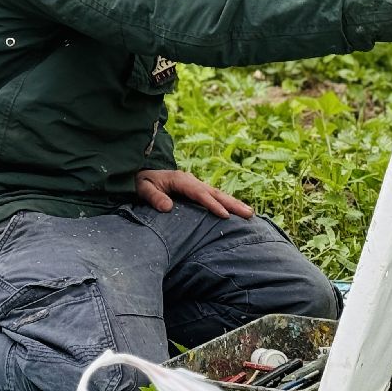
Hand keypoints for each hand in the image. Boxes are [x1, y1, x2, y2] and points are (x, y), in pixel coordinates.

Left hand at [136, 169, 253, 218]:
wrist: (141, 175)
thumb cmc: (141, 182)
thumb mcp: (142, 188)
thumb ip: (153, 196)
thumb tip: (167, 207)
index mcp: (180, 179)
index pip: (199, 193)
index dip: (212, 204)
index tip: (225, 215)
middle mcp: (191, 180)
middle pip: (214, 192)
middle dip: (232, 203)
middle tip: (249, 214)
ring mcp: (195, 185)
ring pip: (217, 194)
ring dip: (233, 203)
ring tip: (250, 214)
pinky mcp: (196, 190)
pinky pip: (213, 196)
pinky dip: (226, 203)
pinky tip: (237, 211)